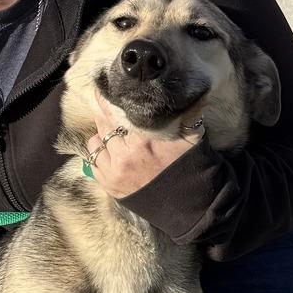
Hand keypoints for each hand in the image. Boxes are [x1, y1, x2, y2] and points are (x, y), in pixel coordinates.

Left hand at [86, 89, 203, 200]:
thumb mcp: (193, 136)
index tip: (104, 88)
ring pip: (95, 142)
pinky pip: (92, 162)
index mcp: (143, 139)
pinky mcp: (109, 186)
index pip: (115, 111)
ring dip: (102, 135)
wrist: (188, 204)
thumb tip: (200, 91)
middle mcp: (125, 155)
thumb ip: (191, 112)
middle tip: (104, 103)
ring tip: (112, 132)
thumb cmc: (190, 166)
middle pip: (103, 125)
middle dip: (104, 113)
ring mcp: (114, 172)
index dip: (108, 99)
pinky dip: (99, 153)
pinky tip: (110, 151)